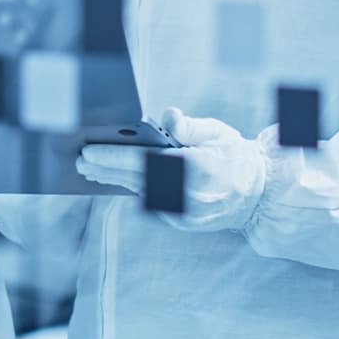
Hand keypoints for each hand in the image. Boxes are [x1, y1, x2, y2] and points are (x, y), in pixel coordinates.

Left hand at [77, 108, 267, 230]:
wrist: (258, 196)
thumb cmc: (235, 157)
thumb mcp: (217, 132)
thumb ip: (189, 126)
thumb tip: (167, 116)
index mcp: (197, 167)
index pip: (146, 162)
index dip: (114, 158)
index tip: (90, 152)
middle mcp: (188, 193)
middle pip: (137, 180)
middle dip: (106, 170)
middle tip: (80, 161)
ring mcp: (185, 212)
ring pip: (141, 193)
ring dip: (115, 181)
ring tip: (91, 170)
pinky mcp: (182, 222)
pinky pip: (152, 203)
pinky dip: (134, 190)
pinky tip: (117, 180)